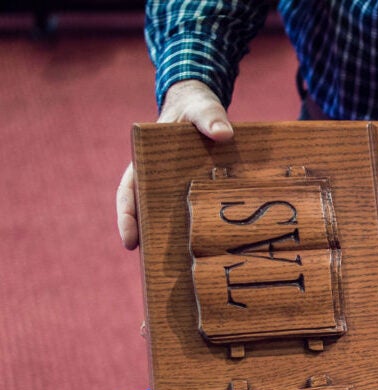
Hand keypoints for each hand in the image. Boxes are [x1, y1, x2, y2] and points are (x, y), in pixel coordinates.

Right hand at [116, 80, 233, 249]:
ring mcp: (175, 189)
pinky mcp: (195, 193)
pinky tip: (208, 249)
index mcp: (146, 162)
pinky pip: (193, 214)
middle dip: (149, 239)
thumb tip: (224, 134)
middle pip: (147, 214)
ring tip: (180, 269)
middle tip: (156, 265)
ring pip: (169, 218)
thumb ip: (210, 117)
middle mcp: (157, 180)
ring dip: (172, 241)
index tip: (130, 240)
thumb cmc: (195, 108)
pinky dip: (196, 230)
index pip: (128, 192)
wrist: (204, 109)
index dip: (127, 217)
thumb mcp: (201, 108)